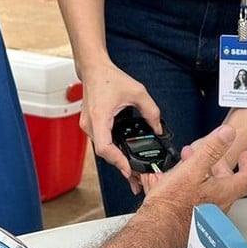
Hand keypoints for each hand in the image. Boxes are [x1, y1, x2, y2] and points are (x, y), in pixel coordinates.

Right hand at [79, 62, 161, 191]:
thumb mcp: (137, 92)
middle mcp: (90, 124)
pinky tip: (122, 156)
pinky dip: (112, 151)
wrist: (93, 69)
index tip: (128, 170)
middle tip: (136, 179)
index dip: (116, 161)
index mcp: (99, 117)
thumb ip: (151, 111)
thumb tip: (158, 129)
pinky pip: (101, 142)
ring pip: (102, 150)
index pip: (104, 147)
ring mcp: (88, 125)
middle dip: (120, 166)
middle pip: (104, 153)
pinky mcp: (90, 125)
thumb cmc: (109, 77)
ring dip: (116, 160)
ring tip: (131, 171)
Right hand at [139, 125, 246, 227]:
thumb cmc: (172, 204)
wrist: (156, 229)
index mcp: (223, 193)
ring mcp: (206, 215)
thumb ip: (212, 150)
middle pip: (226, 183)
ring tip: (185, 168)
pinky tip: (173, 185)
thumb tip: (228, 133)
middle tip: (208, 157)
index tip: (246, 156)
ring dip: (200, 175)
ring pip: (209, 190)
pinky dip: (189, 188)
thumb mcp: (192, 169)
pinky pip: (195, 199)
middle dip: (216, 165)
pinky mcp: (192, 220)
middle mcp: (218, 206)